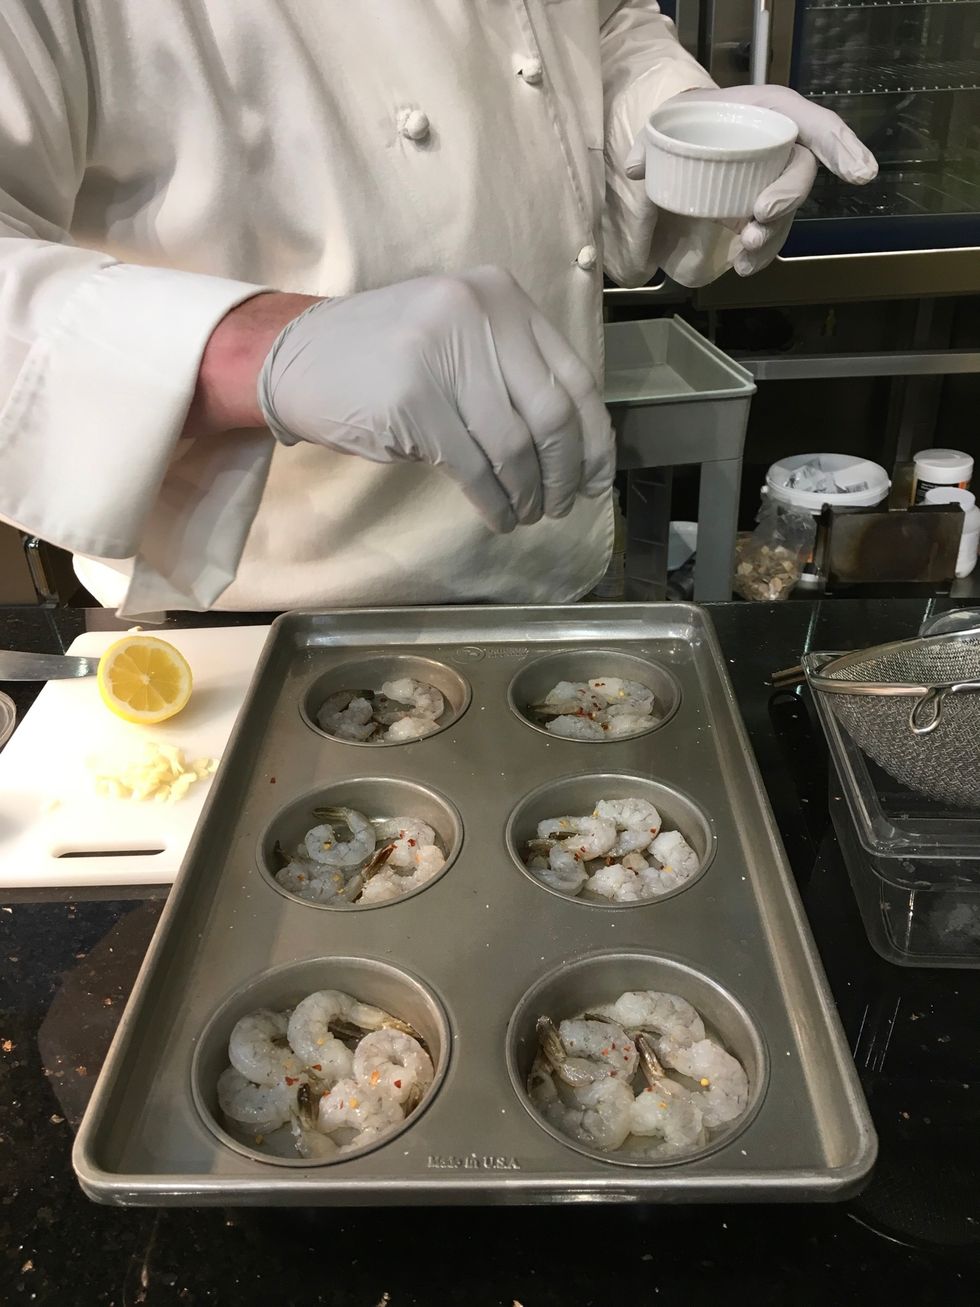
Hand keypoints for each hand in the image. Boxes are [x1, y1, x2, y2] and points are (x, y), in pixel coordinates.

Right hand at [257, 266, 614, 533]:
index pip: (573, 376)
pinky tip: (497, 516)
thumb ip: (514, 370)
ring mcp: (443, 354)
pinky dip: (494, 501)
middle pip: (551, 414)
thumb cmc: (386, 356)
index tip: (596, 479)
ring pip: (514, 446)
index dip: (593, 438)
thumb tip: (578, 448)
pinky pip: (474, 466)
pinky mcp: (414, 400)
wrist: (296, 356)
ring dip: (527, 493)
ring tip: (525, 514)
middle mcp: (477, 313)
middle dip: (564, 473)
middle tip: (561, 505)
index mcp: (500, 295)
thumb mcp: (459, 338)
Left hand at [627, 85, 877, 276]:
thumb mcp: (675, 118)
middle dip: (787, 198)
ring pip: (787, 212)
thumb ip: (652, 141)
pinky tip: (744, 266)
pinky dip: (760, 252)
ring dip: (772, 236)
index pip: (817, 126)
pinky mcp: (763, 207)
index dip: (842, 148)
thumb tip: (635, 167)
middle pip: (801, 175)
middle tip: (760, 214)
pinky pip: (771, 232)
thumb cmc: (696, 118)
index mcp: (773, 111)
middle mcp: (785, 146)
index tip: (860, 175)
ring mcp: (777, 180)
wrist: (693, 132)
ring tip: (746, 252)